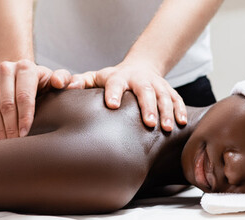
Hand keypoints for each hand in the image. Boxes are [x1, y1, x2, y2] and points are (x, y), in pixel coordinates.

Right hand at [0, 60, 71, 140]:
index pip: (24, 97)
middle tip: (14, 143)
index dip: (24, 118)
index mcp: (26, 67)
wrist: (18, 74)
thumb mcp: (54, 80)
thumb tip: (60, 83)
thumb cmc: (39, 82)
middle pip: (6, 104)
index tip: (25, 134)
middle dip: (11, 127)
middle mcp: (6, 68)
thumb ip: (64, 80)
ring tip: (4, 143)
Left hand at [69, 61, 187, 131]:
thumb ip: (82, 82)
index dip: (113, 93)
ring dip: (166, 112)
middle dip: (148, 107)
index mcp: (120, 78)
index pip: (115, 84)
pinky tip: (181, 123)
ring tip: (167, 127)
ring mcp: (157, 84)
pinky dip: (181, 110)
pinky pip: (177, 99)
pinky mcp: (169, 90)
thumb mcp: (98, 77)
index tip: (112, 105)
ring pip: (164, 96)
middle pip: (145, 91)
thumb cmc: (115, 79)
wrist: (141, 67)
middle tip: (148, 123)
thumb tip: (63, 85)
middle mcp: (140, 80)